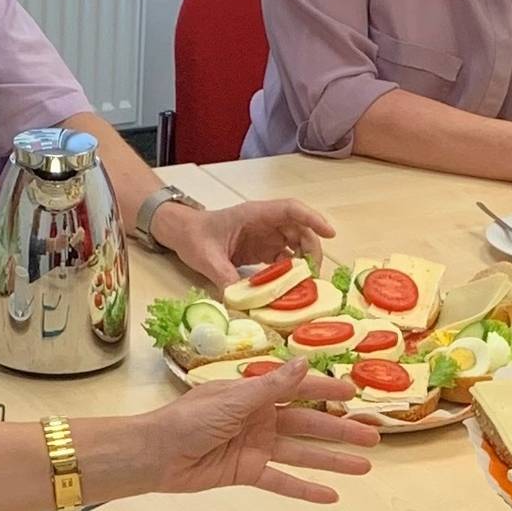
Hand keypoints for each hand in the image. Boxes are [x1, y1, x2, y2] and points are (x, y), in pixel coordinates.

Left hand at [145, 360, 377, 502]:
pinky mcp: (248, 473)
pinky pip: (282, 481)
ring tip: (364, 466)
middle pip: (309, 424)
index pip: (299, 390)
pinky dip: (306, 489)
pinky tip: (331, 496)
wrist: (156, 454)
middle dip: (341, 430)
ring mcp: (256, 447)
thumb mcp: (234, 399)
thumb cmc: (189, 419)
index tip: (355, 394)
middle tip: (374, 436)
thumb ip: (272, 386)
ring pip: (303, 453)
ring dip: (332, 460)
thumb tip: (305, 362)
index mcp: (255, 394)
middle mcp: (260, 419)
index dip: (327, 391)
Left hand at [156, 198, 336, 285]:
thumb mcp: (207, 258)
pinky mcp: (263, 250)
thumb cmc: (194, 235)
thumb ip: (224, 277)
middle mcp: (266, 223)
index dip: (313, 219)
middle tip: (314, 275)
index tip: (329, 234)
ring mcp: (266, 236)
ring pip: (296, 245)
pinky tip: (290, 289)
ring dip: (304, 263)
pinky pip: (285, 259)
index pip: (291, 210)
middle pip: (300, 230)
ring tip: (306, 285)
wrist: (182, 234)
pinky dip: (291, 273)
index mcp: (255, 214)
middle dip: (312, 250)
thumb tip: (240, 300)